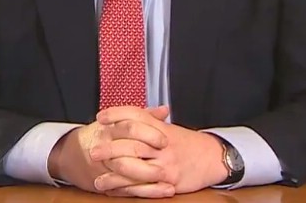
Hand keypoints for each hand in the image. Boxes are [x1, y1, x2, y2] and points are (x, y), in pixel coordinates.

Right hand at [47, 106, 173, 196]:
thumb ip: (142, 115)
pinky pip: (125, 189)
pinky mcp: (106, 184)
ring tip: (168, 179)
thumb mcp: (117, 120)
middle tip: (169, 159)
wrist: (69, 154)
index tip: (164, 139)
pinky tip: (161, 190)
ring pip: (127, 172)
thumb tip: (164, 110)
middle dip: (150, 156)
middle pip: (129, 149)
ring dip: (149, 177)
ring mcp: (104, 167)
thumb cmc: (99, 135)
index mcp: (109, 128)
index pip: (129, 127)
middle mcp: (105, 147)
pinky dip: (145, 191)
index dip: (148, 133)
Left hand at [91, 106, 228, 195]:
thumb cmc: (186, 142)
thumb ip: (148, 120)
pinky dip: (127, 191)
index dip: (116, 114)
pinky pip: (144, 188)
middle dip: (110, 148)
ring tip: (98, 179)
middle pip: (132, 143)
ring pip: (135, 168)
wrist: (212, 156)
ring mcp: (166, 164)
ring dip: (114, 175)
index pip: (135, 115)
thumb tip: (123, 115)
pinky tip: (114, 192)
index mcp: (160, 128)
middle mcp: (162, 145)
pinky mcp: (168, 182)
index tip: (100, 117)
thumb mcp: (167, 128)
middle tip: (93, 151)